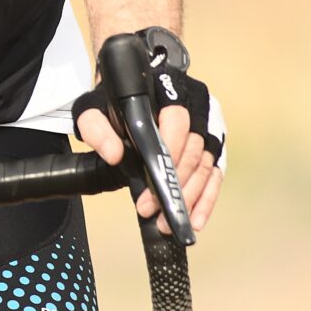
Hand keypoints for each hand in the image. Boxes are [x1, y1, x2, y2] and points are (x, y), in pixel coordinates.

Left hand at [74, 102, 224, 235]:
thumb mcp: (94, 110)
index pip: (177, 120)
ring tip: (165, 221)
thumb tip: (113, 154)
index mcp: (170, 89)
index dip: (169, 150)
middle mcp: (198, 107)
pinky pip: (215, 176)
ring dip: (187, 198)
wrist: (129, 100)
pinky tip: (194, 219)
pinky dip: (206, 200)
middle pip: (194, 149)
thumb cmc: (115, 105)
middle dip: (173, 183)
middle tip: (150, 208)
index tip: (152, 178)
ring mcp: (210, 128)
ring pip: (206, 166)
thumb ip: (96, 128)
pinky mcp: (215, 149)